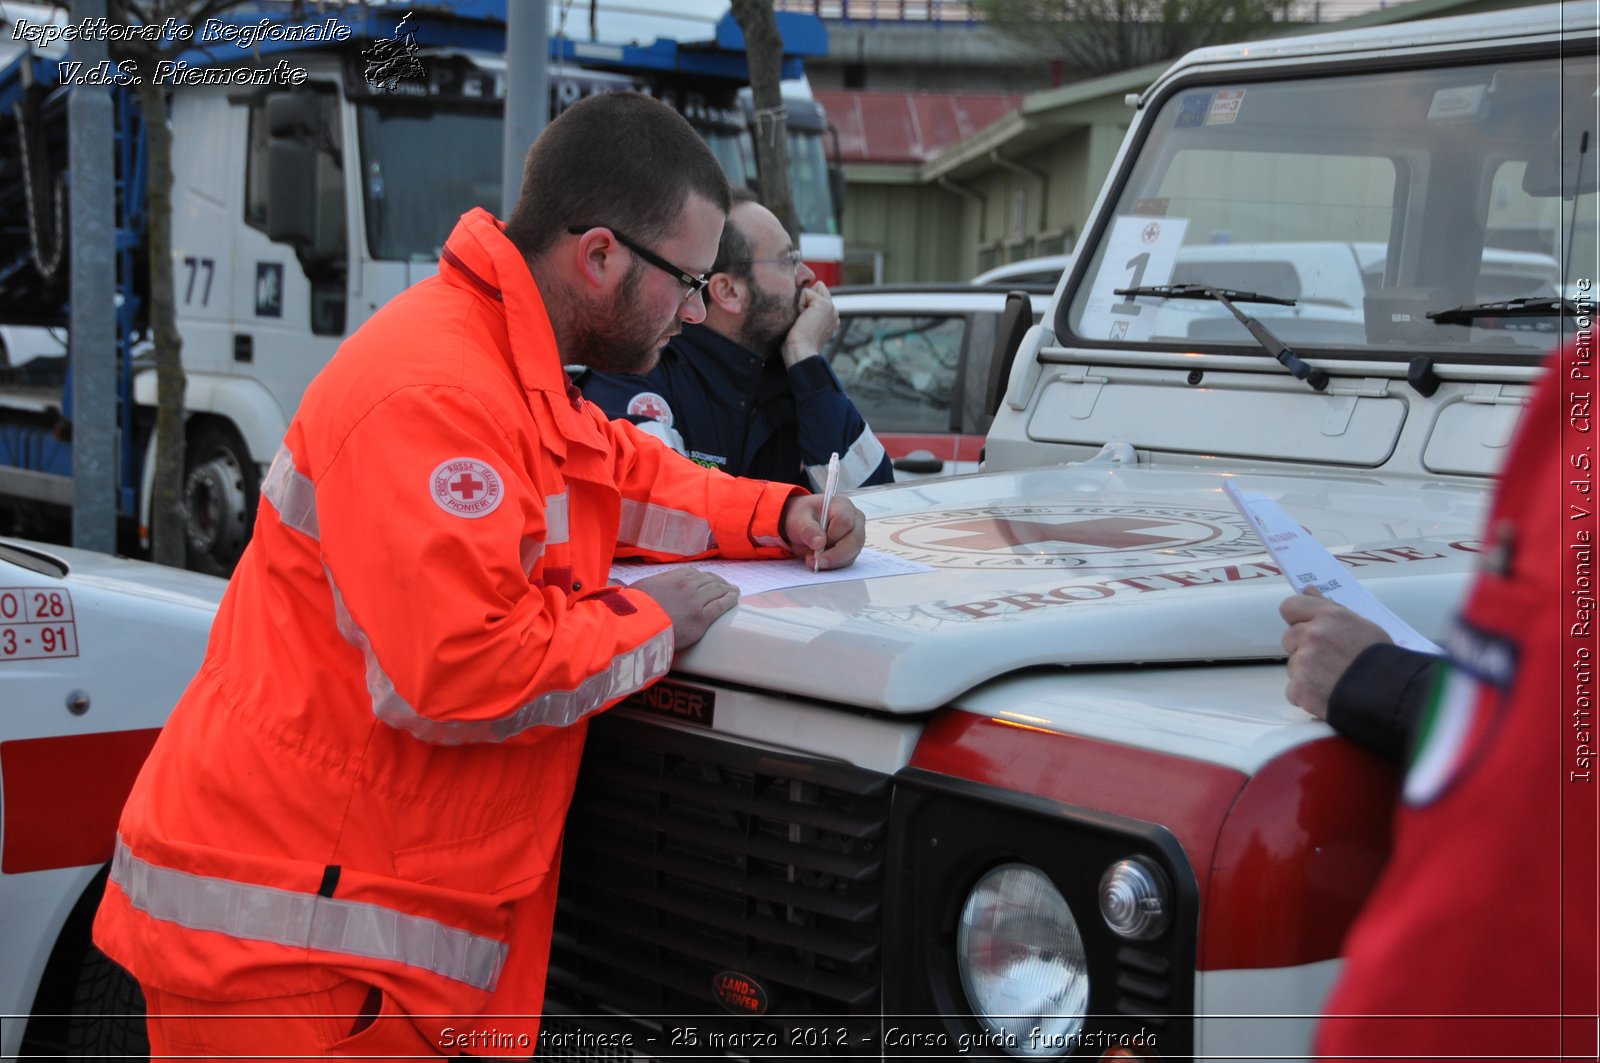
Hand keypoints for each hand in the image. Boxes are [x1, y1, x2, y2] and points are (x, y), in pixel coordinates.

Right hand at [631, 568, 738, 648]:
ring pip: (717, 590)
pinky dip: (730, 599)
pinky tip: (734, 598)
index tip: (706, 579)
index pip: (691, 573)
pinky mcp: (702, 618)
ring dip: (727, 589)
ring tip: (733, 590)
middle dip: (718, 581)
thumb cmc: (632, 613)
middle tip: (724, 585)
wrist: (638, 628)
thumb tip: (625, 584)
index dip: (702, 577)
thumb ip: (639, 586)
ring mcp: (695, 601)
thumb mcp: (633, 591)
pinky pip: (721, 605)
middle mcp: (685, 586)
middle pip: (708, 580)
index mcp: (670, 578)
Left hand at [780, 282, 838, 368]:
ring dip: (801, 304)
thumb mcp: (801, 324)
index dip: (805, 304)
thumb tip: (800, 294)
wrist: (800, 352)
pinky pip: (805, 292)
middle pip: (815, 289)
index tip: (802, 324)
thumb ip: (805, 310)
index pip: (816, 296)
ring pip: (810, 291)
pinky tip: (802, 320)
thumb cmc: (795, 344)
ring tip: (802, 322)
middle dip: (804, 302)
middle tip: (802, 323)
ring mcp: (831, 308)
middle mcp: (833, 313)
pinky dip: (799, 304)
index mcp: (830, 319)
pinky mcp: (824, 304)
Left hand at [780, 491, 864, 570]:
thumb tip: (819, 544)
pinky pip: (847, 561)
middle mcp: (854, 519)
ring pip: (853, 553)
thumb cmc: (803, 516)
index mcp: (842, 505)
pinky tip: (818, 563)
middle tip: (819, 562)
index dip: (832, 536)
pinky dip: (833, 565)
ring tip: (813, 561)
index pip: (845, 521)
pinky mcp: (852, 549)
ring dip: (833, 562)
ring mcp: (855, 535)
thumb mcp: (799, 519)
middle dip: (836, 555)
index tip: (817, 545)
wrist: (802, 524)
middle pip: (855, 539)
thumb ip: (808, 529)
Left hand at [1278, 586, 1391, 719]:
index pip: (1290, 606)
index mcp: (1328, 617)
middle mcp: (1312, 636)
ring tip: (1333, 679)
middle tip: (1329, 659)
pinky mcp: (1300, 688)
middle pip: (1289, 637)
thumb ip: (1330, 608)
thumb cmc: (1381, 661)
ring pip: (1293, 665)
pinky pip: (1293, 690)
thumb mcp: (1361, 626)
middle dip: (1303, 647)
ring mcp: (1304, 662)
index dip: (1297, 618)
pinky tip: (1327, 695)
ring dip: (1306, 672)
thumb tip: (1308, 589)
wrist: (1390, 696)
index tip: (1307, 626)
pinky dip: (1306, 695)